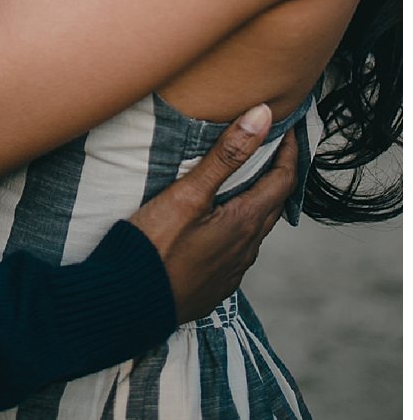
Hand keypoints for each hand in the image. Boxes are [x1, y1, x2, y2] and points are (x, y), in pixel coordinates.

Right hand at [128, 106, 297, 324]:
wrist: (129, 303)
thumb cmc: (156, 245)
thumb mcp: (188, 193)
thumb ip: (226, 155)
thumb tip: (262, 116)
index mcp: (246, 222)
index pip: (284, 180)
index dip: (290, 150)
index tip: (287, 125)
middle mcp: (247, 249)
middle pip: (275, 203)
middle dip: (278, 172)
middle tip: (271, 144)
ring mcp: (233, 271)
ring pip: (257, 228)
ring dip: (258, 199)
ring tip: (245, 177)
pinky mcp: (216, 285)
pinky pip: (239, 249)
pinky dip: (240, 224)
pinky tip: (220, 219)